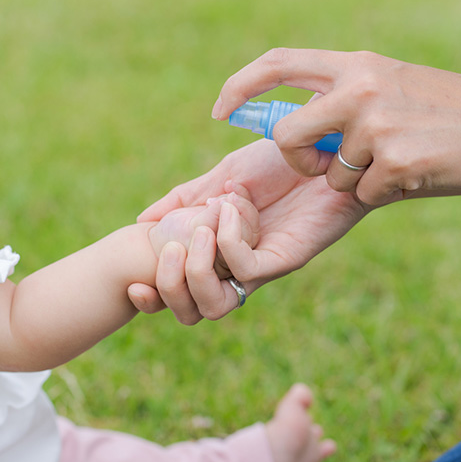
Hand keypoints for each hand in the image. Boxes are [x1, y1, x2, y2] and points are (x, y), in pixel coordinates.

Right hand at [131, 139, 368, 322]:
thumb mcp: (224, 176)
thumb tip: (142, 222)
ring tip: (198, 227)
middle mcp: (239, 269)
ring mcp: (263, 268)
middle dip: (169, 286)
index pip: (178, 296)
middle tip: (167, 246)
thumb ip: (187, 199)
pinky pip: (245, 269)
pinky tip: (231, 208)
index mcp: (219, 254)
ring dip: (195, 268)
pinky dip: (227, 241)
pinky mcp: (286, 258)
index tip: (131, 281)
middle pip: (194, 312)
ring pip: (217, 304)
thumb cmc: (282, 163)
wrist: (329, 150)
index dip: (152, 299)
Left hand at [211, 48, 460, 205]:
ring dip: (357, 182)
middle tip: (329, 169)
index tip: (221, 111)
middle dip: (298, 163)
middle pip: (286, 135)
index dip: (239, 87)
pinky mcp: (394, 163)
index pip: (276, 63)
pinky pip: (362, 195)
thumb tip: (285, 126)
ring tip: (403, 161)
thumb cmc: (450, 112)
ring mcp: (376, 125)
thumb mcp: (392, 84)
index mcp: (356, 65)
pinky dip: (385, 195)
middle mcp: (359, 88)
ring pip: (330, 176)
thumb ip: (342, 97)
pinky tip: (419, 174)